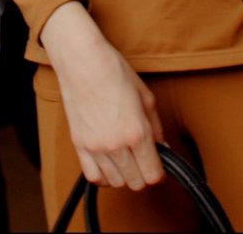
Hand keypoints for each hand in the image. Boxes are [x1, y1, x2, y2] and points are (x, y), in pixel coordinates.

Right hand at [40, 1, 164, 190]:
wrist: (81, 60)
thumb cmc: (113, 71)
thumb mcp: (145, 96)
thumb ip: (156, 128)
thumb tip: (164, 148)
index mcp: (137, 132)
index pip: (153, 174)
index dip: (160, 172)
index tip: (160, 165)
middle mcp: (116, 144)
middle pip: (136, 182)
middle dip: (144, 174)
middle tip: (145, 160)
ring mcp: (95, 147)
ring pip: (116, 182)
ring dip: (125, 175)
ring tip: (127, 159)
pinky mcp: (79, 145)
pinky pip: (93, 176)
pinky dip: (104, 176)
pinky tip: (109, 164)